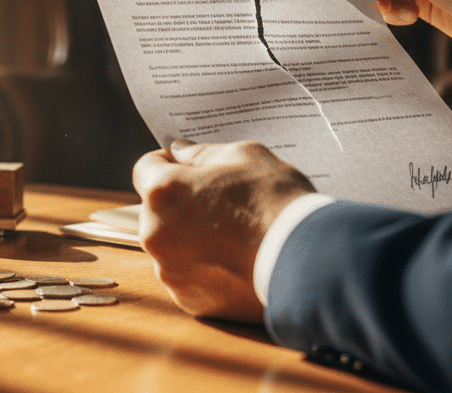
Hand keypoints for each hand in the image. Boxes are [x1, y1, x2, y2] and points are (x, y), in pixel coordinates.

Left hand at [132, 139, 313, 322]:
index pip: (145, 168)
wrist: (306, 259)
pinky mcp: (189, 300)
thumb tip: (180, 152)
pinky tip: (235, 261)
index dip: (165, 163)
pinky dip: (204, 269)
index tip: (185, 167)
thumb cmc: (274, 199)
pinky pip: (187, 276)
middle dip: (179, 204)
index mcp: (163, 192)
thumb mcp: (243, 155)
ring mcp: (170, 271)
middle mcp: (155, 233)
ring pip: (171, 246)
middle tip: (219, 203)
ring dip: (189, 238)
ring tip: (232, 235)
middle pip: (156, 210)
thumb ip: (201, 152)